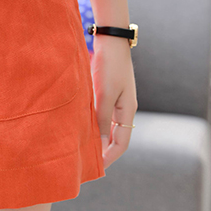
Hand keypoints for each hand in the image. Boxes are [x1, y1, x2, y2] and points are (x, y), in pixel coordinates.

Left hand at [91, 33, 137, 169]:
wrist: (111, 42)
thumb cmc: (109, 67)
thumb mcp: (104, 95)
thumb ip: (101, 119)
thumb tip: (99, 143)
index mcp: (128, 111)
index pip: (121, 143)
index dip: (110, 157)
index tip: (97, 169)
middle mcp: (125, 109)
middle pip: (116, 137)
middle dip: (104, 151)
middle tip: (87, 163)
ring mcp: (118, 101)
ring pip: (108, 127)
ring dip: (98, 138)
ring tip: (83, 149)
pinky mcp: (109, 93)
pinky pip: (103, 115)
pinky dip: (94, 125)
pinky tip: (82, 127)